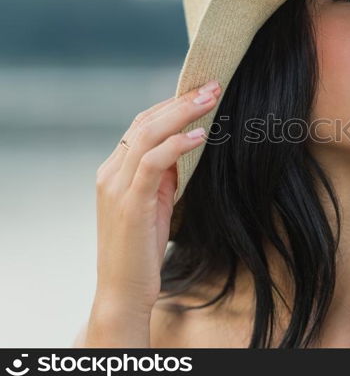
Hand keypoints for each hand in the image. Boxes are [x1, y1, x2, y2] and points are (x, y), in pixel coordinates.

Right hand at [92, 79, 220, 312]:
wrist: (123, 289)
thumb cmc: (143, 247)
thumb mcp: (156, 202)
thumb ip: (165, 174)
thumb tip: (190, 145)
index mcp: (115, 169)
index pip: (143, 124)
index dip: (172, 104)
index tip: (202, 92)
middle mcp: (111, 171)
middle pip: (145, 121)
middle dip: (181, 101)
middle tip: (213, 85)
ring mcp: (116, 185)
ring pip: (147, 134)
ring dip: (182, 113)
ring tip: (211, 99)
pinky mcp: (129, 202)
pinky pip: (152, 162)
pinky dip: (177, 145)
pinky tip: (200, 135)